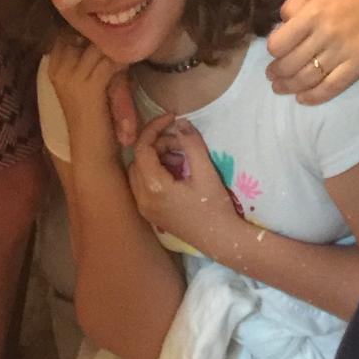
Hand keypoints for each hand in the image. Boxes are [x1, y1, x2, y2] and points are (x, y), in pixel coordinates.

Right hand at [45, 37, 121, 158]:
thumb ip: (85, 61)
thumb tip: (101, 38)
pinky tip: (129, 66)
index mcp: (54, 68)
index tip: (103, 34)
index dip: (87, 31)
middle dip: (103, 38)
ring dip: (116, 49)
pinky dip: (123, 61)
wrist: (91, 150)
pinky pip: (111, 61)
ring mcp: (72, 77)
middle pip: (83, 36)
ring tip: (126, 55)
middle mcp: (59, 70)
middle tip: (119, 44)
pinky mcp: (91, 86)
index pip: (66, 34)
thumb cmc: (92, 116)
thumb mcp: (83, 83)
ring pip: (99, 46)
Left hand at [127, 113, 240, 252]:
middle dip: (158, 145)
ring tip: (182, 159)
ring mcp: (144, 209)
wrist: (220, 240)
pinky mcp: (150, 214)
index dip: (154, 128)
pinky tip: (178, 174)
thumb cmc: (215, 207)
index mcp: (154, 187)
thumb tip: (180, 123)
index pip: (142, 148)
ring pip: (139, 172)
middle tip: (182, 144)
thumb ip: (192, 144)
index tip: (172, 118)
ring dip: (156, 158)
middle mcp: (142, 199)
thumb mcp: (206, 171)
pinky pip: (143, 185)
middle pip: (138, 159)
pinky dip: (155, 173)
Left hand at [265, 0, 358, 101]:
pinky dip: (314, 97)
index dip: (273, 51)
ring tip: (281, 88)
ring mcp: (341, 52)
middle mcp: (325, 34)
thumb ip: (295, 1)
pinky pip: (331, 87)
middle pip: (290, 64)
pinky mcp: (357, 66)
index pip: (279, 43)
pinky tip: (302, 98)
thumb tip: (280, 22)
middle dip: (277, 73)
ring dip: (289, 87)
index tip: (273, 53)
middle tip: (273, 75)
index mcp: (313, 13)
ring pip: (307, 78)